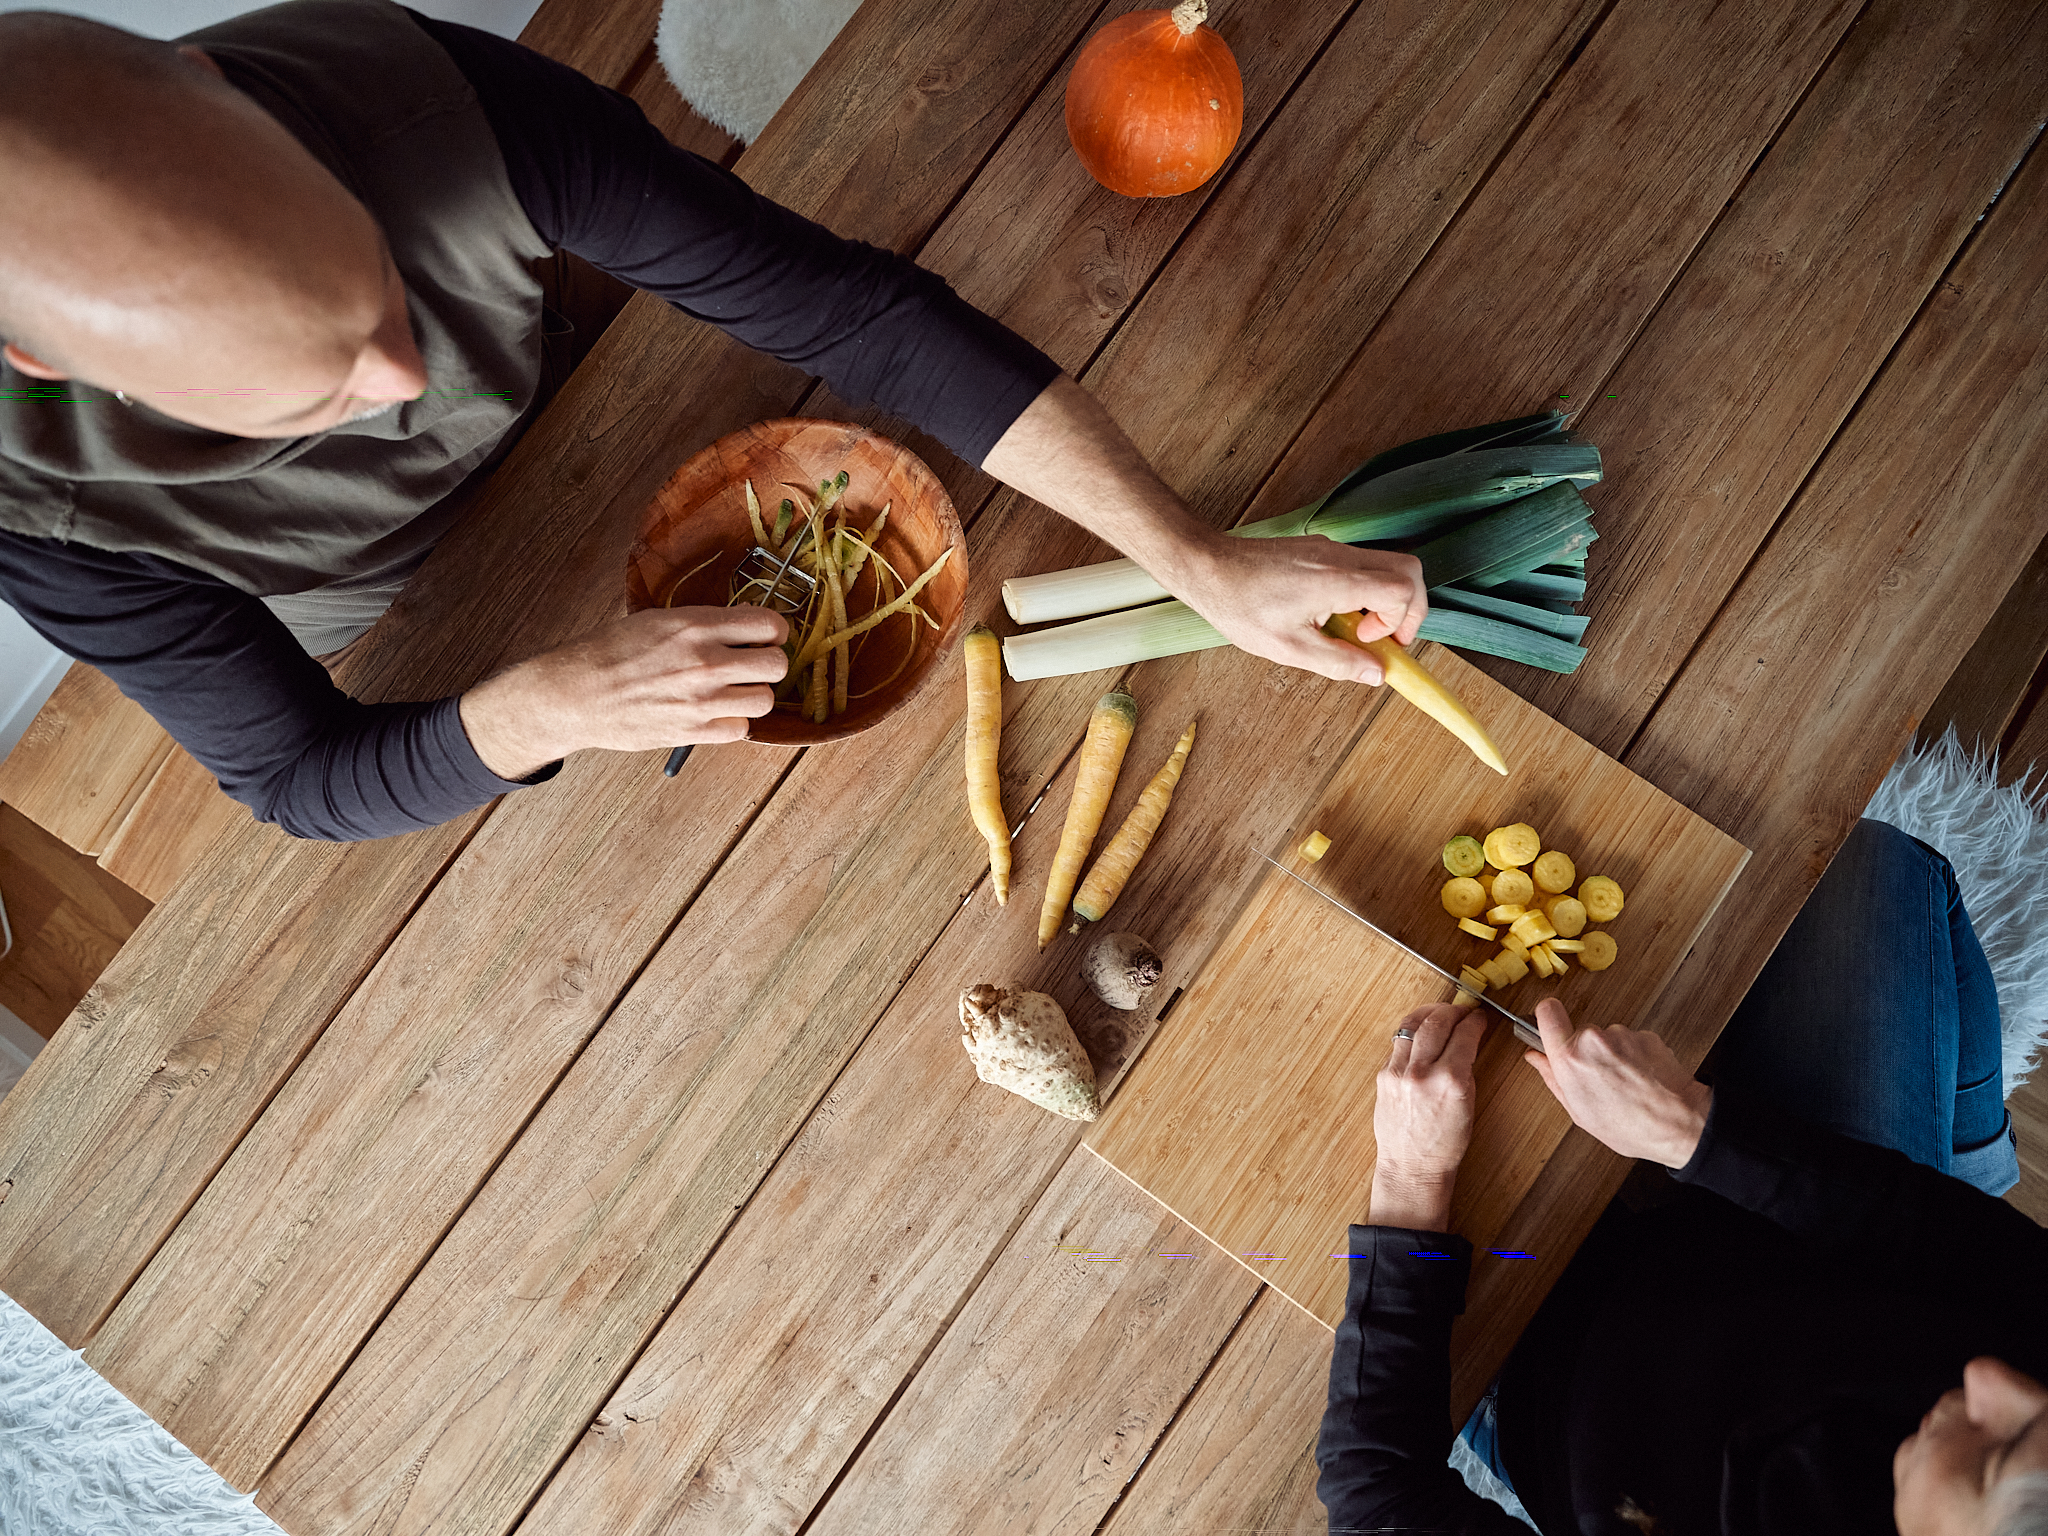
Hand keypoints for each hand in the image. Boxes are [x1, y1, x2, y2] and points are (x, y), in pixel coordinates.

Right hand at [459, 606, 789, 779]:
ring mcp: (701, 700)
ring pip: (764, 700)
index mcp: (696, 625)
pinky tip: (717, 712)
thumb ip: (703, 622)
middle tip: (755, 665)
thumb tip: (744, 622)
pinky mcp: (693, 731)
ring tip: (735, 690)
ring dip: (754, 694)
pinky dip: (734, 722)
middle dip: (770, 663)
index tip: (766, 636)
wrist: (577, 691)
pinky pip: (741, 729)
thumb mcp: (658, 619)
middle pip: (776, 664)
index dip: (774, 631)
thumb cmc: (611, 652)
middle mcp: (705, 661)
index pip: (768, 624)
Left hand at [1176, 529, 1425, 684]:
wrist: (1208, 568)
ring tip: (1348, 628)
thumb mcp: (1289, 648)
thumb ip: (1338, 662)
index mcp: (1337, 580)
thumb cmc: (1240, 606)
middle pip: (1407, 570)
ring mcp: (1332, 548)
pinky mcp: (1321, 548)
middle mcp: (1340, 556)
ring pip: (1385, 566)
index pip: (1404, 588)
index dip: (1401, 621)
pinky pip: (1360, 566)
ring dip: (1382, 601)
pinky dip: (1361, 591)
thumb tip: (1375, 674)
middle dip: (1407, 608)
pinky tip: (1328, 614)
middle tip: (1381, 637)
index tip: (1373, 642)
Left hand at [1372, 1002, 1489, 1185]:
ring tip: (1441, 1012)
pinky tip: (1422, 1032)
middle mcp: (1422, 1072)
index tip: (1479, 1016)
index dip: (1475, 1020)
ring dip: (1429, 1013)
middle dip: (1452, 1010)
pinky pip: (1399, 1043)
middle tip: (1462, 1009)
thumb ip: (1466, 1067)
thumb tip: (1468, 1039)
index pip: (1464, 1034)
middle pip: (1437, 1022)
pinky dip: (1413, 1033)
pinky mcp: (1383, 1076)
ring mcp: (1398, 1073)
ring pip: (1412, 1025)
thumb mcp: (1469, 1103)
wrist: (1412, 1165)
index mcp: (1451, 1081)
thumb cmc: (1445, 1143)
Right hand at [1523, 998, 1712, 1167]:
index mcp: (1570, 1058)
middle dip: (1586, 1050)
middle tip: (1598, 1078)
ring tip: (1624, 1083)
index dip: (1546, 1017)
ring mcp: (1623, 1034)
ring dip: (1612, 1055)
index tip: (1549, 1028)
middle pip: (1580, 1031)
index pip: (1547, 1011)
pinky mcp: (1646, 1034)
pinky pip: (1631, 1041)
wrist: (1679, 1122)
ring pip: (1608, 1037)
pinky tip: (1640, 1078)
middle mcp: (1594, 1039)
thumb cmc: (1630, 1126)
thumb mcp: (1579, 1112)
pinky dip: (1634, 1056)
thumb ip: (1552, 1078)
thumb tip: (1536, 1058)